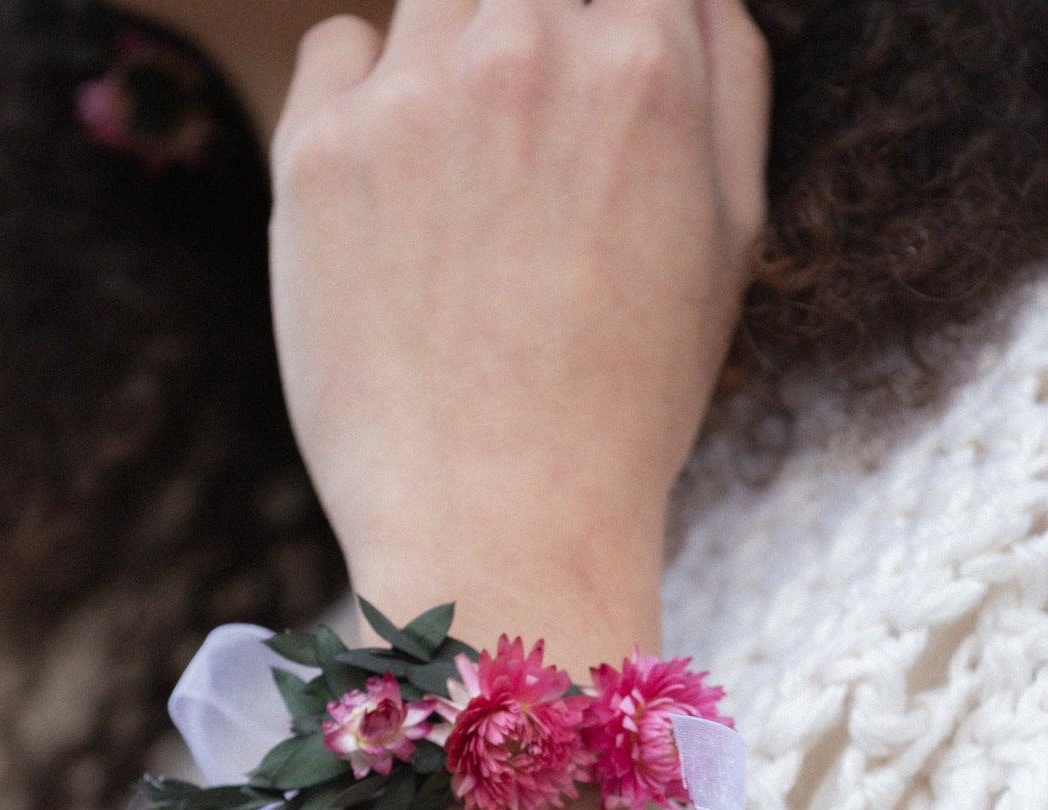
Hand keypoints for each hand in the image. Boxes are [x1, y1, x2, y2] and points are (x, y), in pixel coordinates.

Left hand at [269, 0, 771, 597]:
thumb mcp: (730, 245)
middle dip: (542, 27)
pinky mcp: (316, 152)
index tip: (596, 88)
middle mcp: (522, 52)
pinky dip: (368, 88)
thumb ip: (731, 82)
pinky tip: (396, 185)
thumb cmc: (628, 403)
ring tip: (470, 177)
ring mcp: (408, 99)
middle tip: (534, 143)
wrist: (499, 522)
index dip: (623, 19)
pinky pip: (338, 47)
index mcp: (641, 68)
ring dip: (459, 54)